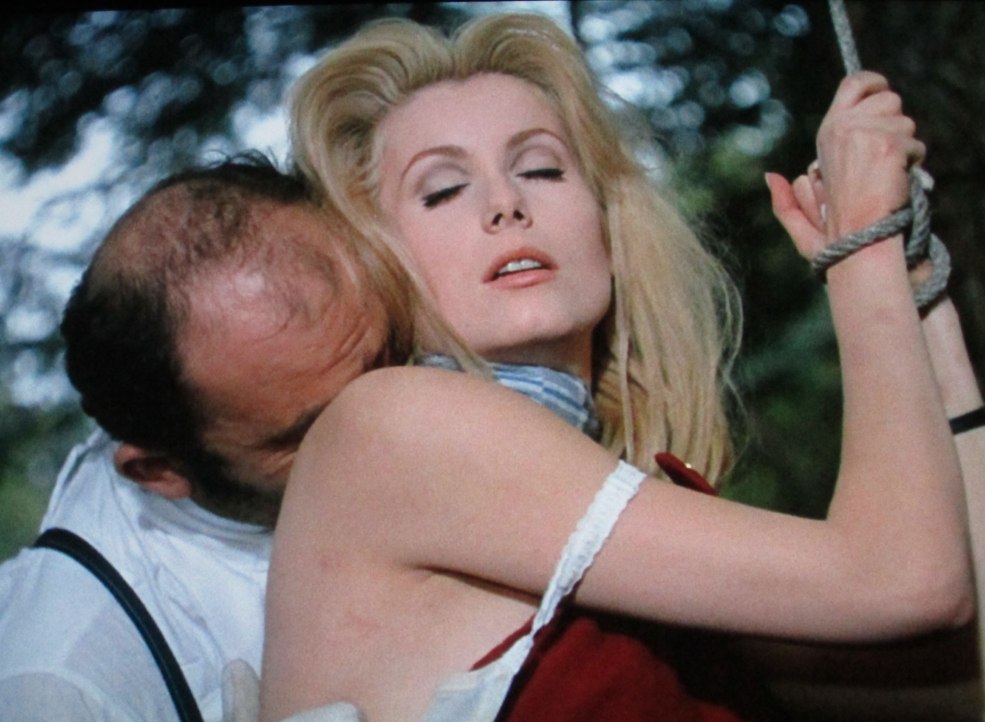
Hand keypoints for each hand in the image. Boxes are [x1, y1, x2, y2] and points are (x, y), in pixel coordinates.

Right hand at [767, 72, 924, 259]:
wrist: (859, 242)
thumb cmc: (835, 234)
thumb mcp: (804, 216)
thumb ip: (785, 198)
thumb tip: (770, 177)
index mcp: (828, 132)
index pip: (855, 83)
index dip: (874, 82)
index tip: (882, 92)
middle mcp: (844, 127)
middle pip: (889, 98)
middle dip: (894, 122)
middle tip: (884, 152)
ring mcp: (866, 134)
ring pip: (905, 121)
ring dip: (904, 146)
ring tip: (887, 174)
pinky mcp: (887, 145)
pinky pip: (914, 143)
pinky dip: (913, 162)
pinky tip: (896, 180)